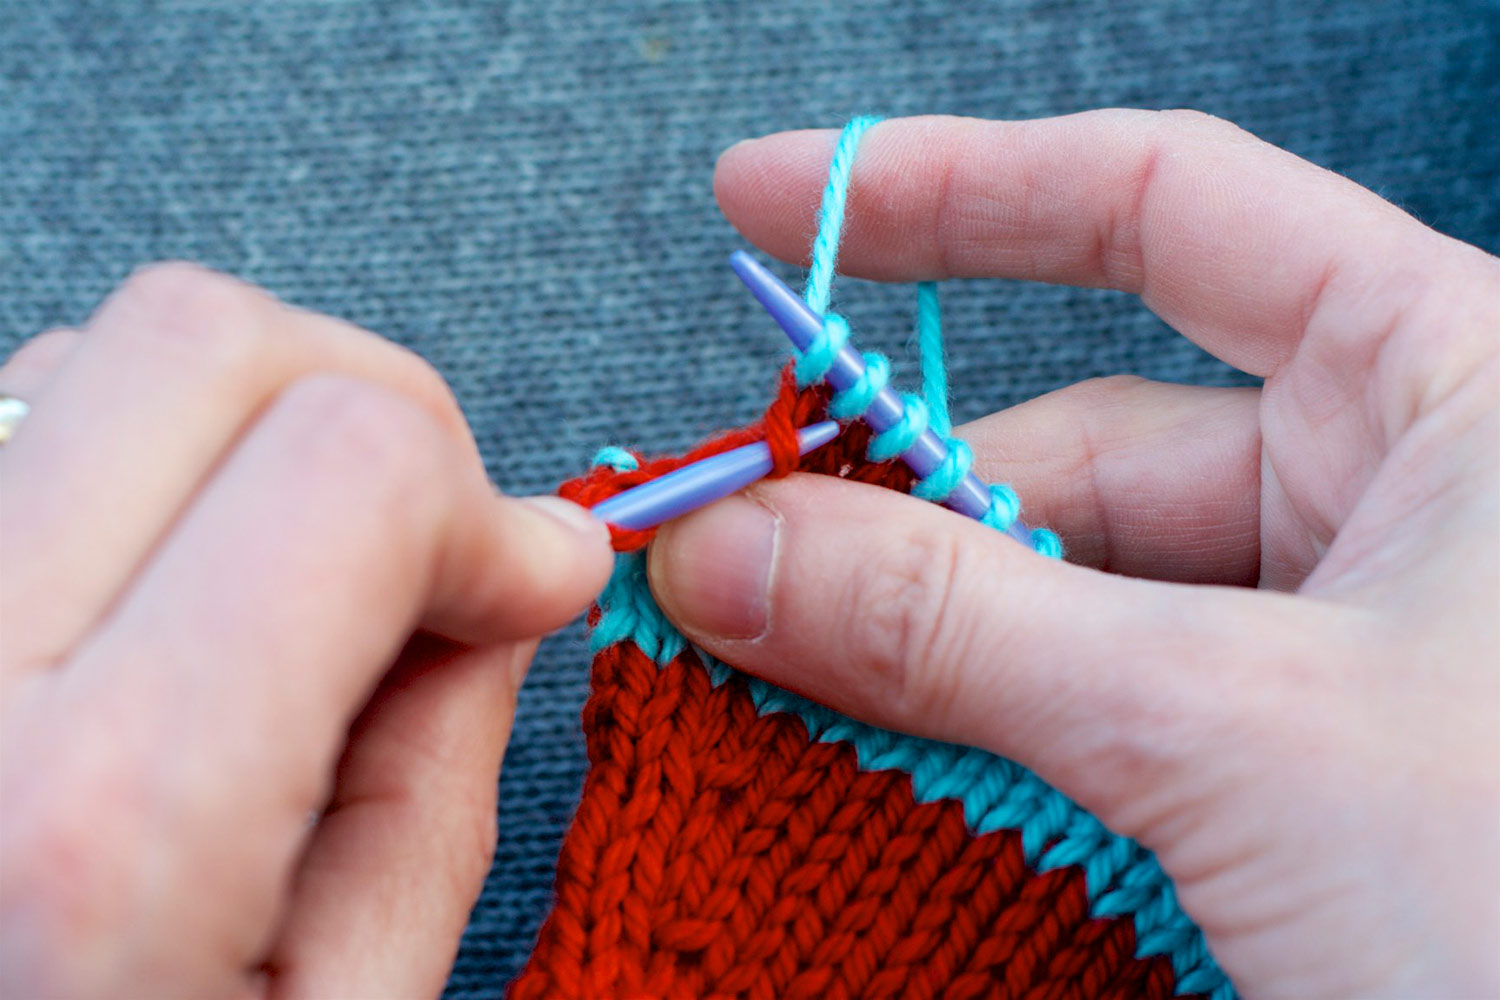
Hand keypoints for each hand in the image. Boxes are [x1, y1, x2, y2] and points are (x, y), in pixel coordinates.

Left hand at [0, 266, 612, 998]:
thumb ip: (441, 766)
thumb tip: (507, 572)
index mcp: (98, 820)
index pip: (351, 463)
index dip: (486, 502)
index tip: (524, 572)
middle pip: (198, 337)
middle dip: (368, 405)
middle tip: (415, 538)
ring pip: (82, 350)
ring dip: (234, 429)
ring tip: (271, 578)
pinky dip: (114, 463)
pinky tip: (147, 593)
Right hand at [648, 112, 1498, 996]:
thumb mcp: (1239, 730)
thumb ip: (965, 626)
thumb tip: (733, 552)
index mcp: (1448, 381)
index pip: (1161, 207)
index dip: (951, 191)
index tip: (775, 199)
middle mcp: (1394, 489)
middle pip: (1080, 442)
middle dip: (893, 492)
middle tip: (720, 551)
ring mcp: (1342, 634)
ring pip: (1076, 591)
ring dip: (922, 634)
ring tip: (764, 666)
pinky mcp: (1296, 758)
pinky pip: (1101, 701)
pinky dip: (984, 726)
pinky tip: (878, 754)